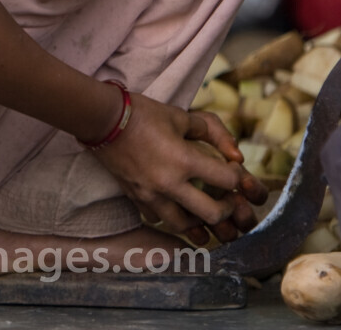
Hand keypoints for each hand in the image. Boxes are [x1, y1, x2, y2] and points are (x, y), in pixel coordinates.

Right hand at [90, 92, 267, 243]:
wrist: (103, 120)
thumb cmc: (144, 114)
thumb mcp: (182, 116)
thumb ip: (213, 133)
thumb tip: (236, 154)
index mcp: (184, 160)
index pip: (226, 181)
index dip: (237, 177)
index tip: (233, 172)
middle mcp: (169, 183)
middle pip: (211, 214)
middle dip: (226, 210)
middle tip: (227, 201)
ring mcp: (151, 195)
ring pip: (183, 226)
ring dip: (198, 221)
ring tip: (203, 211)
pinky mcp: (136, 199)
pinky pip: (157, 219)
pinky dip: (170, 216)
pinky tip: (174, 207)